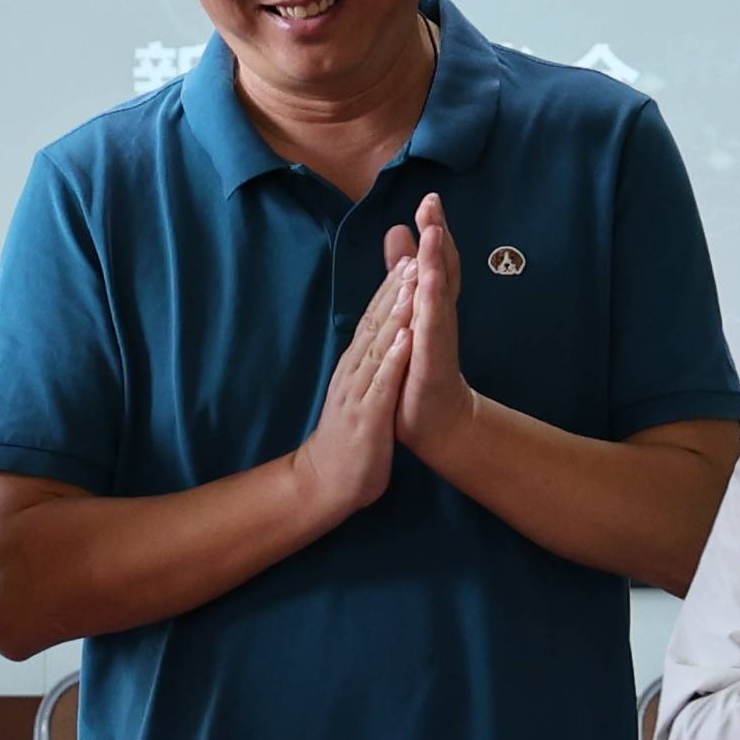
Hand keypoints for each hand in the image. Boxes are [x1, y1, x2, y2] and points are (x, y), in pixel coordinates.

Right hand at [301, 252, 413, 528]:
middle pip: (374, 324)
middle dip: (394, 291)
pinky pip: (381, 384)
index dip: (389, 291)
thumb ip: (369, 361)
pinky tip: (407, 339)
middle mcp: (353, 371)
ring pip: (378, 347)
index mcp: (355, 365)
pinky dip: (394, 359)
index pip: (371, 320)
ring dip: (394, 315)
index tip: (407, 260)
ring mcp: (358, 392)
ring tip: (411, 286)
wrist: (327, 481)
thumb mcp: (359, 390)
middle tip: (412, 258)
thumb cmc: (350, 436)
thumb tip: (382, 334)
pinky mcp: (367, 417)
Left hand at [390, 194, 475, 450]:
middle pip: (442, 267)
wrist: (437, 422)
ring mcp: (438, 336)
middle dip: (438, 235)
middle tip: (431, 201)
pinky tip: (428, 282)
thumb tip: (399, 231)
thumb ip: (404, 274)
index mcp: (433, 305)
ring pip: (438, 291)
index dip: (434, 229)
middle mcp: (440, 315)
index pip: (436, 260)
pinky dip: (430, 303)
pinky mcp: (432, 358)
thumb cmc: (421, 367)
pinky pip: (431, 327)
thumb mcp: (410, 312)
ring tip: (433, 231)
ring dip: (437, 261)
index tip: (428, 198)